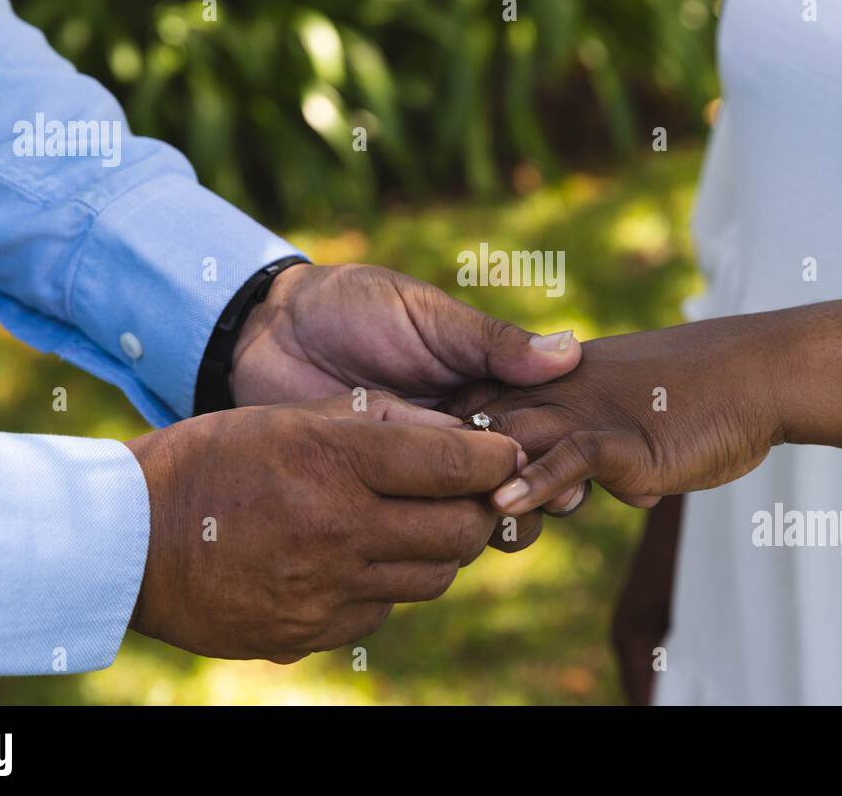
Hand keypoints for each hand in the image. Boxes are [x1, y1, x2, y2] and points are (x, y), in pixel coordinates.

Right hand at [126, 392, 523, 662]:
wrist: (128, 538)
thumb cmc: (213, 458)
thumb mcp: (290, 415)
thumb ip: (379, 424)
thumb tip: (458, 439)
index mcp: (332, 461)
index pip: (455, 466)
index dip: (496, 458)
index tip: (502, 453)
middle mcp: (337, 530)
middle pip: (461, 533)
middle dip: (478, 509)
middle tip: (465, 493)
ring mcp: (323, 590)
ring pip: (431, 578)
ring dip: (436, 549)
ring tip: (409, 523)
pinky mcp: (308, 632)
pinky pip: (382, 611)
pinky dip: (385, 585)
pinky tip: (355, 559)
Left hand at [229, 262, 588, 533]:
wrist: (269, 329)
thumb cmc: (354, 306)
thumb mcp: (428, 316)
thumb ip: (492, 343)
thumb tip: (570, 351)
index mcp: (482, 389)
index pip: (537, 431)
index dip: (558, 457)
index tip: (572, 475)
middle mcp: (458, 434)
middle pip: (511, 479)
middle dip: (530, 497)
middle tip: (536, 508)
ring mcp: (415, 467)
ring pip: (466, 509)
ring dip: (484, 520)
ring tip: (490, 521)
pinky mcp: (373, 492)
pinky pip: (410, 521)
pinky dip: (428, 532)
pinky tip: (437, 536)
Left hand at [458, 317, 787, 514]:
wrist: (760, 372)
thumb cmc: (706, 395)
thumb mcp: (639, 414)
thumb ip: (613, 447)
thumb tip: (613, 488)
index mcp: (552, 380)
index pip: (474, 404)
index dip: (450, 444)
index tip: (440, 485)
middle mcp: (558, 390)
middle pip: (476, 425)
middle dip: (452, 473)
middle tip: (444, 522)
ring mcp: (588, 412)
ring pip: (509, 442)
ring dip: (481, 484)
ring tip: (465, 524)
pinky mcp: (623, 438)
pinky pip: (568, 456)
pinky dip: (534, 481)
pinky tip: (506, 503)